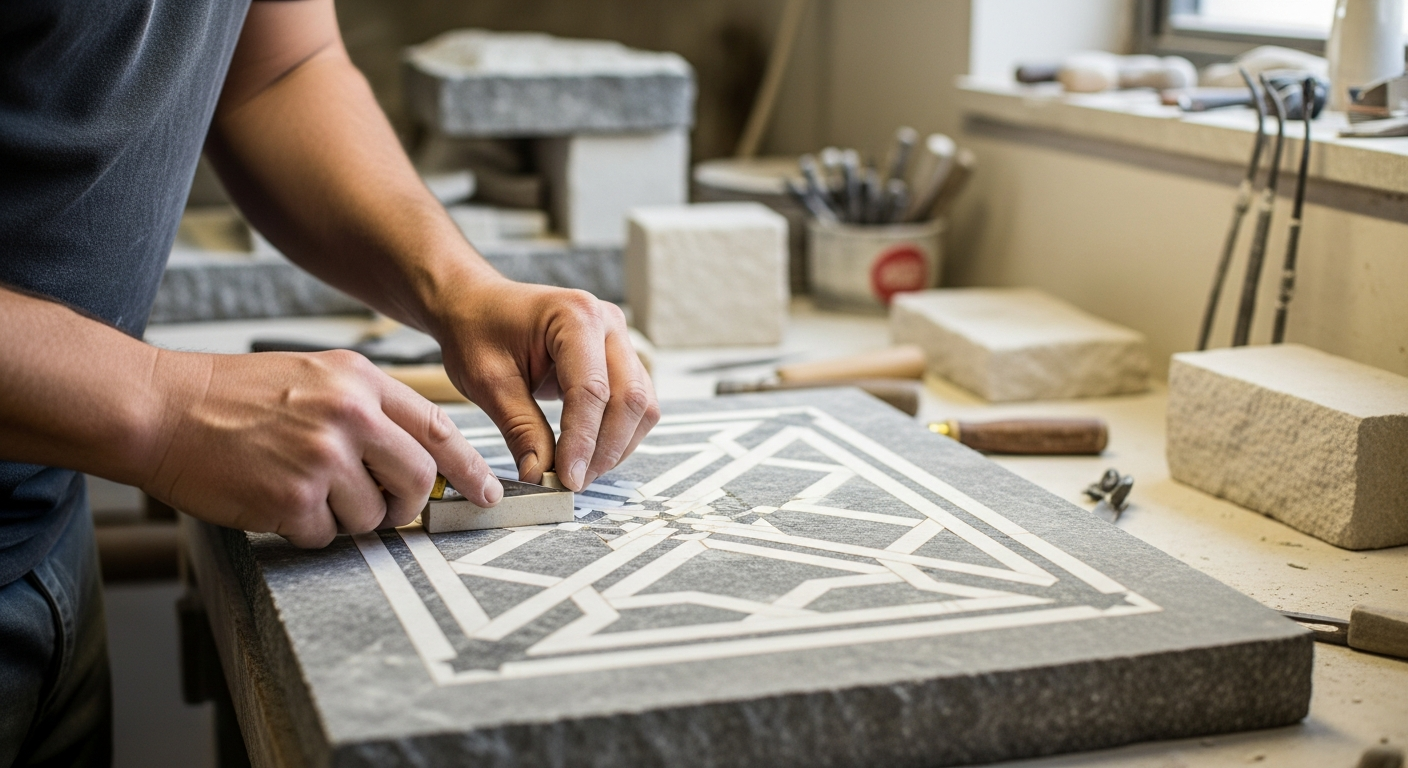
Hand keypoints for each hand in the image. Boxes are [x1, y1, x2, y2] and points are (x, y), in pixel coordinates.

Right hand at [141, 349, 501, 547]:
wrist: (161, 408)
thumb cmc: (232, 395)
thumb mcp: (314, 374)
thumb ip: (368, 408)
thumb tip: (418, 454)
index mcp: (359, 380)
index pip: (437, 428)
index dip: (469, 466)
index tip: (486, 492)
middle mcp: (349, 414)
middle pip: (418, 478)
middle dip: (407, 503)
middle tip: (387, 509)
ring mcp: (322, 457)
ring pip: (373, 514)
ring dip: (347, 517)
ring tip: (306, 492)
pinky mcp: (293, 497)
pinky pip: (326, 535)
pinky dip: (306, 530)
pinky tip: (277, 502)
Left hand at [433, 277, 658, 491]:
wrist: (475, 305)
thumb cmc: (477, 331)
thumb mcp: (488, 382)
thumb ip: (520, 429)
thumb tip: (541, 475)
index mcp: (575, 316)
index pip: (592, 390)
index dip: (583, 441)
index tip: (567, 479)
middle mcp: (607, 323)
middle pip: (630, 398)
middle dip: (605, 448)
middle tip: (573, 483)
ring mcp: (618, 339)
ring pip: (642, 405)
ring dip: (616, 445)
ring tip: (579, 471)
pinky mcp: (619, 358)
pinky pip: (635, 403)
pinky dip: (617, 434)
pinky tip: (588, 453)